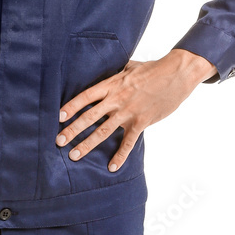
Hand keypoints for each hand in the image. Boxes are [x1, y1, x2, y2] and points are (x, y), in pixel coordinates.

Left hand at [56, 49, 216, 171]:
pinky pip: (128, 143)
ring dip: (87, 144)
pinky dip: (120, 156)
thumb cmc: (152, 69)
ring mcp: (129, 112)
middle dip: (72, 130)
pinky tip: (112, 168)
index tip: (58, 117)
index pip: (86, 97)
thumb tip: (103, 73)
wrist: (176, 74)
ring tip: (74, 155)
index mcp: (112, 84)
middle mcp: (117, 99)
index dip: (71, 107)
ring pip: (103, 131)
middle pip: (89, 116)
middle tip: (58, 141)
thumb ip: (114, 75)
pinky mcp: (142, 122)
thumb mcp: (128, 67)